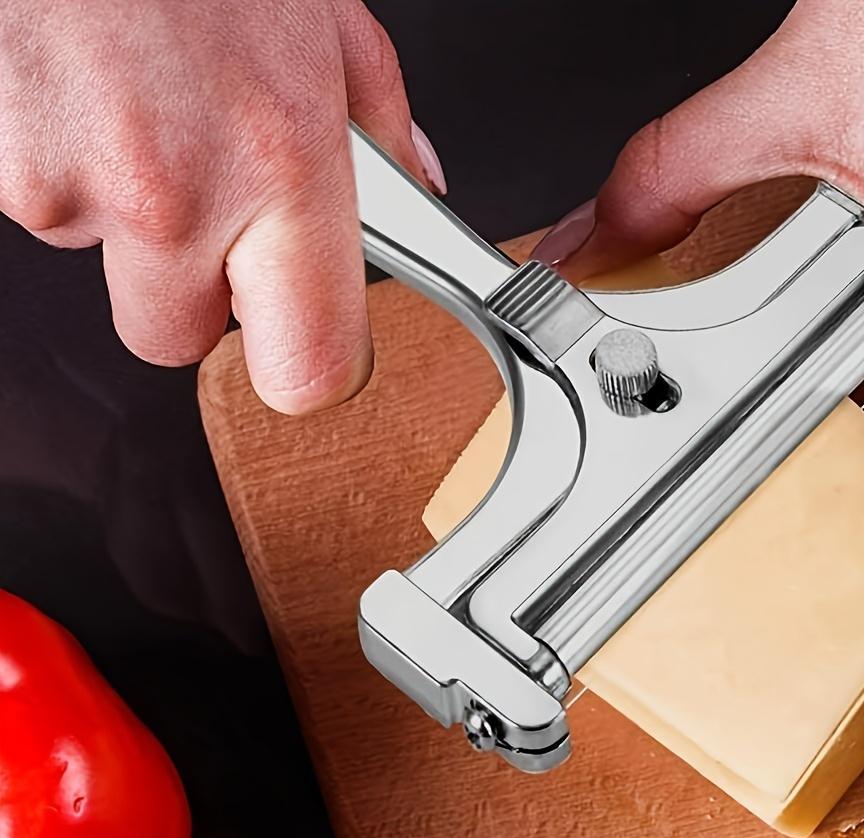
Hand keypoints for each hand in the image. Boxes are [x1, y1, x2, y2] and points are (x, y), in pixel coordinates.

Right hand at [0, 0, 444, 414]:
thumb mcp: (322, 19)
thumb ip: (376, 122)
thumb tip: (414, 187)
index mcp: (283, 165)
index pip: (308, 369)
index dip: (305, 368)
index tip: (306, 342)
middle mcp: (178, 191)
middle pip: (179, 340)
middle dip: (190, 293)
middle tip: (202, 205)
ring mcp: (79, 182)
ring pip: (105, 266)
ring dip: (122, 214)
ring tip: (137, 105)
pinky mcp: (5, 167)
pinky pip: (44, 208)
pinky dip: (61, 161)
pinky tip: (85, 88)